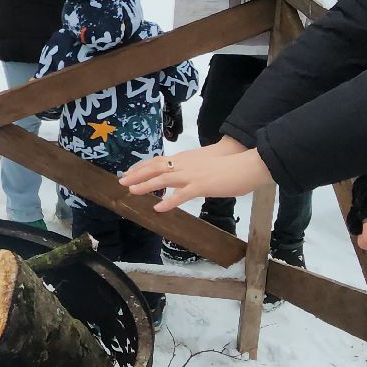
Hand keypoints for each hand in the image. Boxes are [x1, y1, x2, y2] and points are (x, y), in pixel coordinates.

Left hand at [119, 139, 271, 211]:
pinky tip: (158, 208)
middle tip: (122, 182)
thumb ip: (193, 168)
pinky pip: (181, 195)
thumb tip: (187, 176)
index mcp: (185, 159)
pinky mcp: (201, 186)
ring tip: (132, 191)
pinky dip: (168, 201)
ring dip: (146, 185)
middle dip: (137, 175)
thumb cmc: (229, 163)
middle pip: (155, 168)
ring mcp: (192, 175)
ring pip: (163, 179)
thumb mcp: (205, 163)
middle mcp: (185, 165)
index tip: (129, 172)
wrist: (245, 161)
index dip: (142, 167)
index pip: (158, 161)